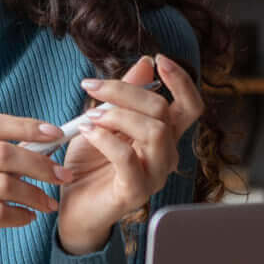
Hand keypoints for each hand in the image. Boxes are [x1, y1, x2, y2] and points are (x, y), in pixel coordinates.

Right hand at [0, 112, 65, 263]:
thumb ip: (3, 159)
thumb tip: (48, 141)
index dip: (25, 126)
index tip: (55, 134)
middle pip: (1, 153)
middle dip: (40, 164)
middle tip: (63, 176)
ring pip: (4, 184)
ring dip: (35, 194)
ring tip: (48, 204)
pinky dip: (20, 215)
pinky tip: (28, 218)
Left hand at [55, 52, 201, 256]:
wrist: (73, 205)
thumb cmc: (90, 164)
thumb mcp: (103, 120)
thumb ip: (125, 95)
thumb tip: (145, 63)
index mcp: (164, 135)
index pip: (189, 105)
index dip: (181, 80)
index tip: (160, 59)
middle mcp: (166, 155)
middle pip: (163, 111)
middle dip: (127, 91)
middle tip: (93, 87)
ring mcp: (154, 175)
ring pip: (154, 132)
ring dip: (118, 115)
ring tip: (90, 116)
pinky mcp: (135, 192)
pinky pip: (127, 158)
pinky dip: (105, 138)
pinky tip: (87, 132)